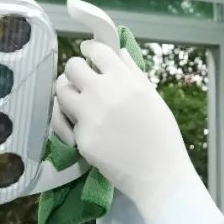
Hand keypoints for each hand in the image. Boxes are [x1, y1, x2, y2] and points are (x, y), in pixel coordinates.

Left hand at [54, 40, 198, 221]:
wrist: (159, 174)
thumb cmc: (162, 136)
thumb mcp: (153, 97)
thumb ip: (133, 72)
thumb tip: (119, 51)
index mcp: (125, 79)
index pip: (96, 50)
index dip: (90, 49)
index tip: (89, 55)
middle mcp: (104, 92)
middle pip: (72, 66)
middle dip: (76, 71)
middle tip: (82, 81)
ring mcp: (90, 115)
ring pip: (61, 91)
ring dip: (68, 94)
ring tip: (79, 102)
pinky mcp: (81, 138)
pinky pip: (66, 123)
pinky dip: (72, 124)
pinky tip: (85, 130)